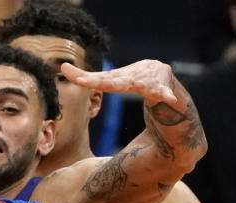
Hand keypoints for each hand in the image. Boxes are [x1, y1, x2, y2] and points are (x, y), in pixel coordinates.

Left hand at [61, 60, 179, 107]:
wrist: (161, 73)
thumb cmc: (131, 79)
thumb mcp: (112, 81)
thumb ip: (93, 79)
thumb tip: (66, 70)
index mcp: (117, 79)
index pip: (97, 79)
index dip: (84, 78)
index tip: (66, 72)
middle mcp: (130, 78)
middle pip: (113, 82)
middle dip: (99, 82)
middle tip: (83, 82)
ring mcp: (146, 81)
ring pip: (141, 85)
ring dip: (138, 86)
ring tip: (138, 89)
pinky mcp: (162, 87)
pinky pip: (164, 93)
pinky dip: (166, 95)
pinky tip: (169, 99)